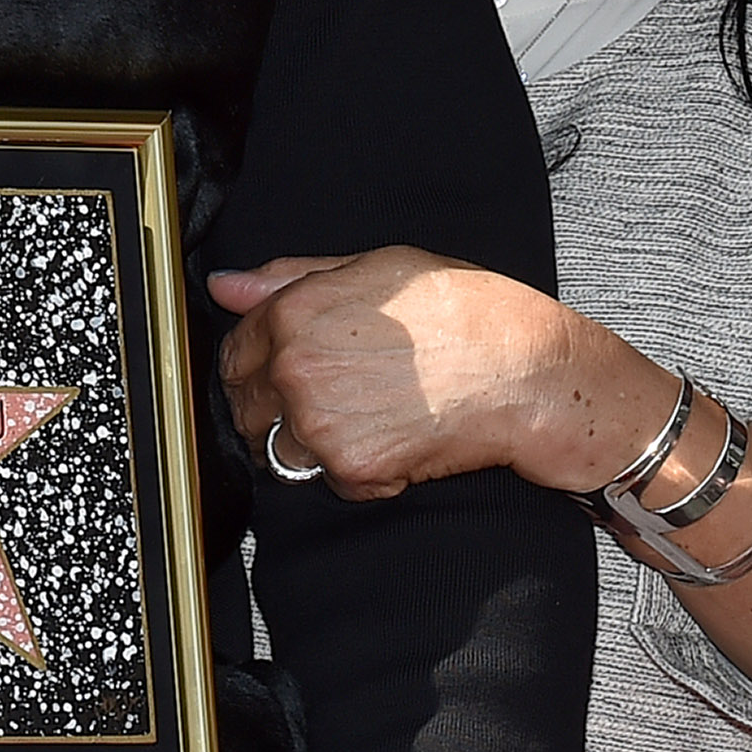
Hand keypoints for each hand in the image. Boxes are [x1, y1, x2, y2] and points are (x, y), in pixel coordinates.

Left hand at [212, 250, 644, 499]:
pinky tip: (396, 441)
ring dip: (312, 447)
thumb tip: (225, 286)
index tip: (284, 375)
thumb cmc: (466, 313)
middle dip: (278, 410)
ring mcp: (318, 423)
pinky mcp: (351, 469)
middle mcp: (295, 369)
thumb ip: (289, 278)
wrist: (526, 372)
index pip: (234, 355)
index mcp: (293, 314)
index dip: (259, 367)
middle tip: (338, 402)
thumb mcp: (376, 268)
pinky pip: (331, 483)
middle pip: (246, 408)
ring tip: (371, 420)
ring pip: (280, 452)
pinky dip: (358, 474)